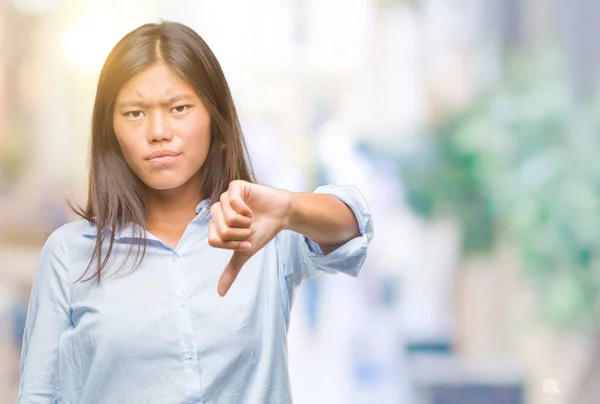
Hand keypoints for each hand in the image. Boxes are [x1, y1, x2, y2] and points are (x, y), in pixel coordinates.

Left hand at [208, 180, 291, 295]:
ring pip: (227, 217)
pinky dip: (245, 210)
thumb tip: (220, 293)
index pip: (214, 240)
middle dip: (241, 234)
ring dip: (245, 223)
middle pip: (221, 230)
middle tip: (250, 229)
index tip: (246, 241)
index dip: (233, 244)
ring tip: (252, 218)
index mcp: (215, 224)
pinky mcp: (236, 187)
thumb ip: (231, 270)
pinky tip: (251, 209)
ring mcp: (225, 197)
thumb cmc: (262, 230)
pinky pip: (232, 201)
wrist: (281, 215)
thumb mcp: (245, 252)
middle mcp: (218, 210)